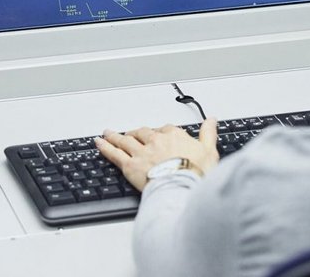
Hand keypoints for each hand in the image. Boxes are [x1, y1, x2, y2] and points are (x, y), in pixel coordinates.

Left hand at [95, 118, 218, 191]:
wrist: (182, 188)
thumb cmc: (196, 173)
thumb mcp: (209, 151)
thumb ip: (208, 134)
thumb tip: (211, 121)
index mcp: (174, 135)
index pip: (164, 130)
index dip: (159, 133)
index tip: (158, 136)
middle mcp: (155, 140)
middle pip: (141, 133)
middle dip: (134, 133)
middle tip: (128, 133)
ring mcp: (141, 152)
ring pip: (125, 140)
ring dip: (116, 136)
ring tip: (108, 133)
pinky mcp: (130, 166)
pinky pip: (114, 153)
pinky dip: (105, 147)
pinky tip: (98, 142)